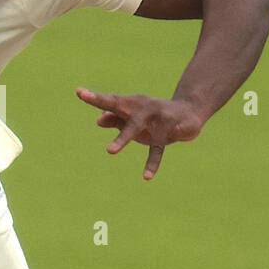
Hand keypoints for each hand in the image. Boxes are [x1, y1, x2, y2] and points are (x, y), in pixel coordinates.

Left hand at [75, 88, 203, 179]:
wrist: (189, 111)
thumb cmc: (154, 117)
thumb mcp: (135, 119)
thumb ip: (116, 119)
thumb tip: (98, 121)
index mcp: (131, 104)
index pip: (110, 100)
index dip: (94, 97)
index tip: (79, 92)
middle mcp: (141, 107)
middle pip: (119, 105)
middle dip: (102, 101)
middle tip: (85, 98)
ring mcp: (156, 116)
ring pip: (136, 127)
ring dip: (122, 138)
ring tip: (109, 151)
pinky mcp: (170, 128)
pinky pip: (158, 148)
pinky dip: (152, 162)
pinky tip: (146, 176)